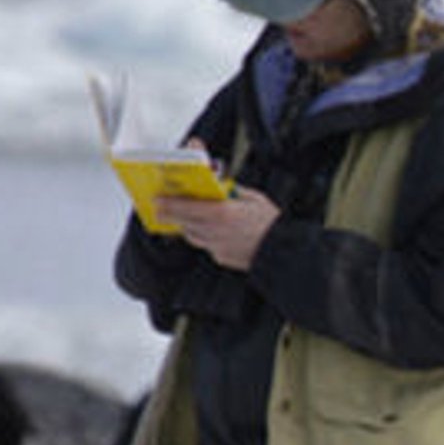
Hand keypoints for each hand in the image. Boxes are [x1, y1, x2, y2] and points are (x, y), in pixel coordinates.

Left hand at [156, 187, 280, 270]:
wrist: (285, 252)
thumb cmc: (273, 224)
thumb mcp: (254, 199)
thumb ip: (233, 192)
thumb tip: (221, 187)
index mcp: (222, 212)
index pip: (186, 206)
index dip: (169, 202)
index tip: (158, 199)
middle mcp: (215, 231)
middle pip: (183, 221)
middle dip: (170, 214)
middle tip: (161, 208)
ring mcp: (217, 246)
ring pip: (192, 234)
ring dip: (188, 225)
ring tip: (188, 218)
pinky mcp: (222, 257)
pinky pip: (207, 245)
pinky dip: (207, 237)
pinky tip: (216, 232)